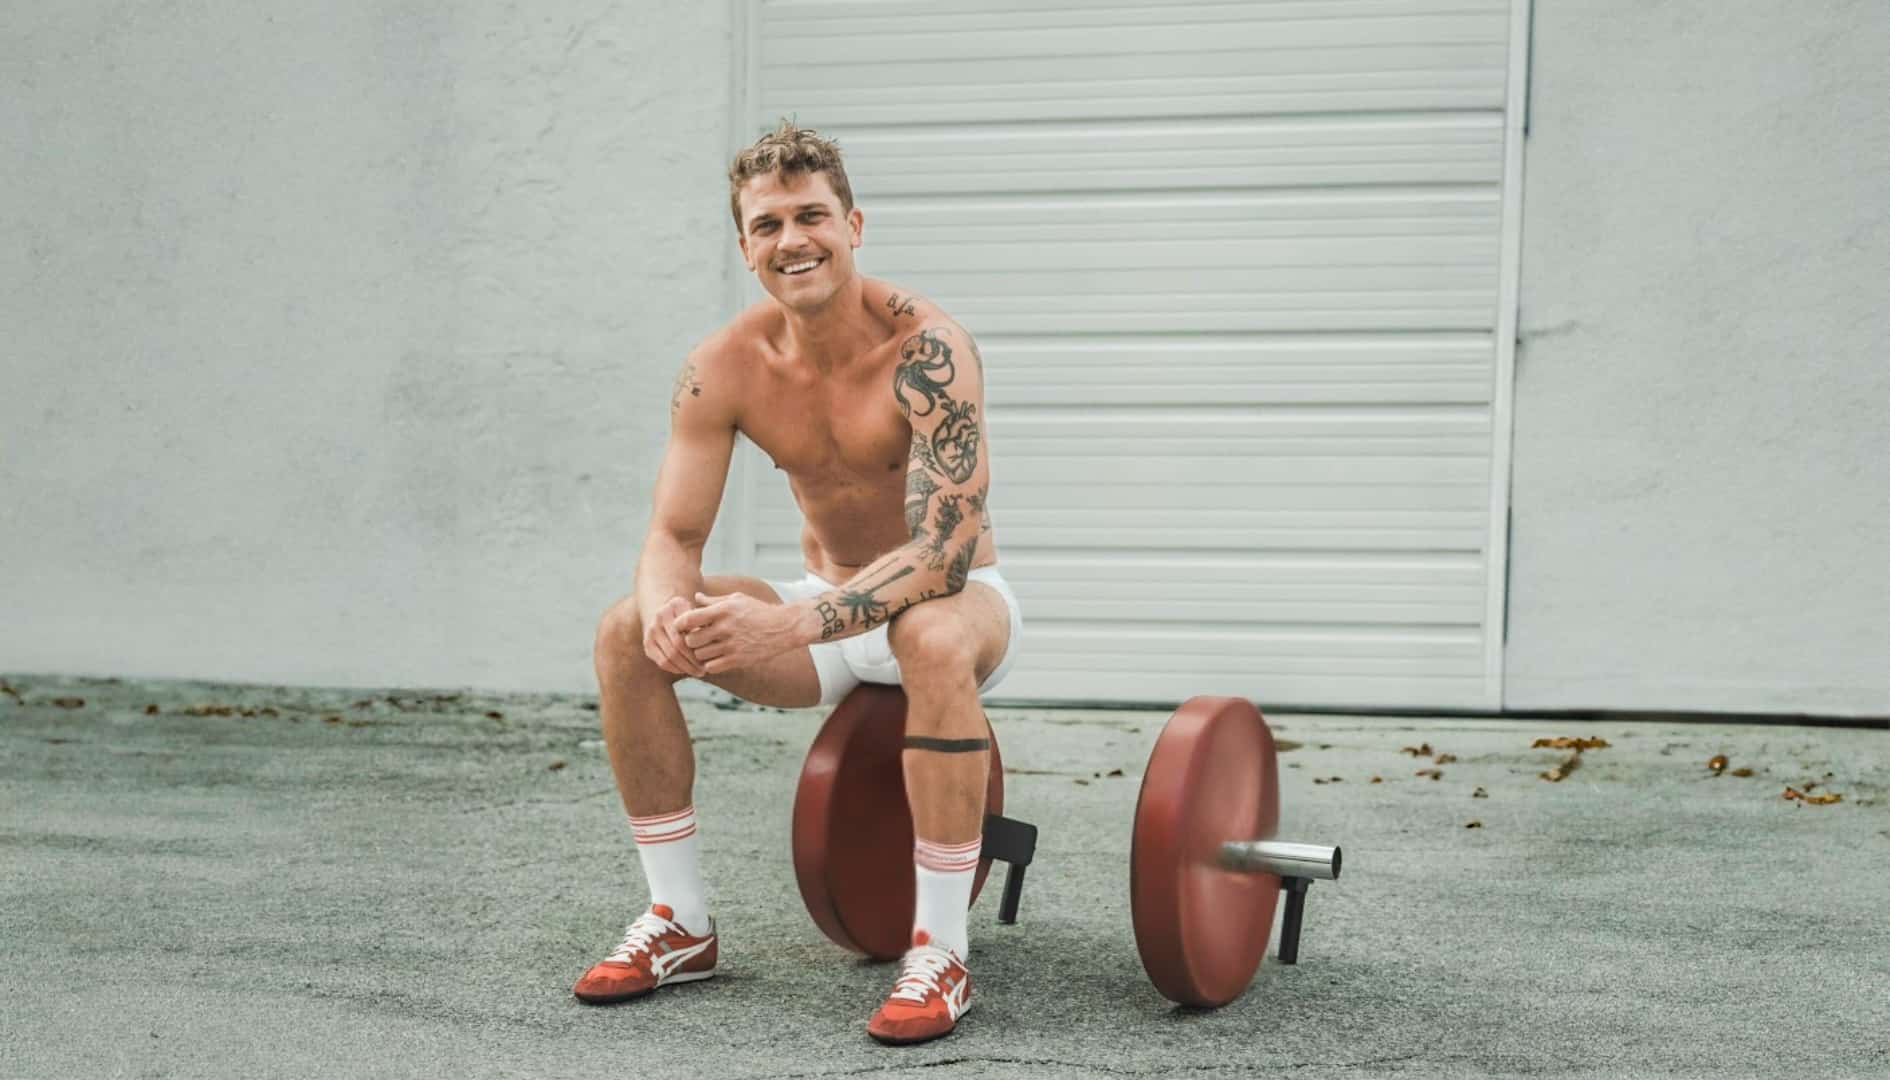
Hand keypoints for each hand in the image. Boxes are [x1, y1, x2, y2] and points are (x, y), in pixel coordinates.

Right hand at [642, 595, 706, 677]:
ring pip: (669, 656)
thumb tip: (715, 642)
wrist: (667, 613)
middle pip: (677, 644)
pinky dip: (675, 669)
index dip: (700, 644)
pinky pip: (662, 661)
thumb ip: (708, 622)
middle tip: (705, 669)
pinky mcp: (647, 643)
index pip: (688, 629)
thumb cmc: (693, 615)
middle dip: (693, 660)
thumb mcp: (701, 612)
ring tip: (698, 673)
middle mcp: (660, 615)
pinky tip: (686, 671)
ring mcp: (651, 629)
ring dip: (685, 668)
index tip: (712, 654)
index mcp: (675, 604)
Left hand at [675, 591, 798, 675]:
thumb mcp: (737, 599)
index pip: (689, 619)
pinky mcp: (738, 660)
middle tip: (696, 640)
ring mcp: (732, 645)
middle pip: (691, 640)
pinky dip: (710, 665)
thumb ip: (714, 601)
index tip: (682, 627)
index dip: (680, 624)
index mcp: (723, 610)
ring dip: (700, 654)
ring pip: (700, 655)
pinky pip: (711, 667)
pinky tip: (715, 659)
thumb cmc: (759, 611)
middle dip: (690, 641)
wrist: (784, 627)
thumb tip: (696, 597)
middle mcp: (726, 628)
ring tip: (706, 649)